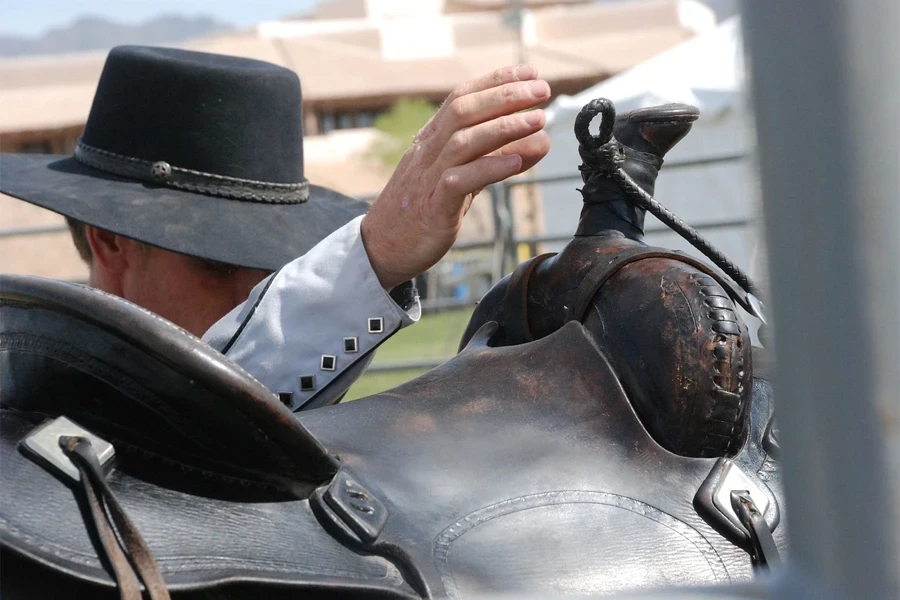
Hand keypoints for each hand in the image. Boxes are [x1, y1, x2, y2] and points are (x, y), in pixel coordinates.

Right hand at [360, 64, 550, 290]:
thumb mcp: (463, 178)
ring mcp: (428, 178)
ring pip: (463, 142)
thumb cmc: (425, 209)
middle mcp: (427, 152)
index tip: (529, 71)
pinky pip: (460, 182)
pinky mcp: (434, 208)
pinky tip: (516, 162)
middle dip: (504, 96)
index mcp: (431, 140)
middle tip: (541, 89)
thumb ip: (496, 158)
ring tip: (538, 119)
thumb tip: (541, 140)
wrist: (383, 247)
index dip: (495, 80)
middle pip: (463, 111)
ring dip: (503, 127)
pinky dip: (489, 168)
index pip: (461, 98)